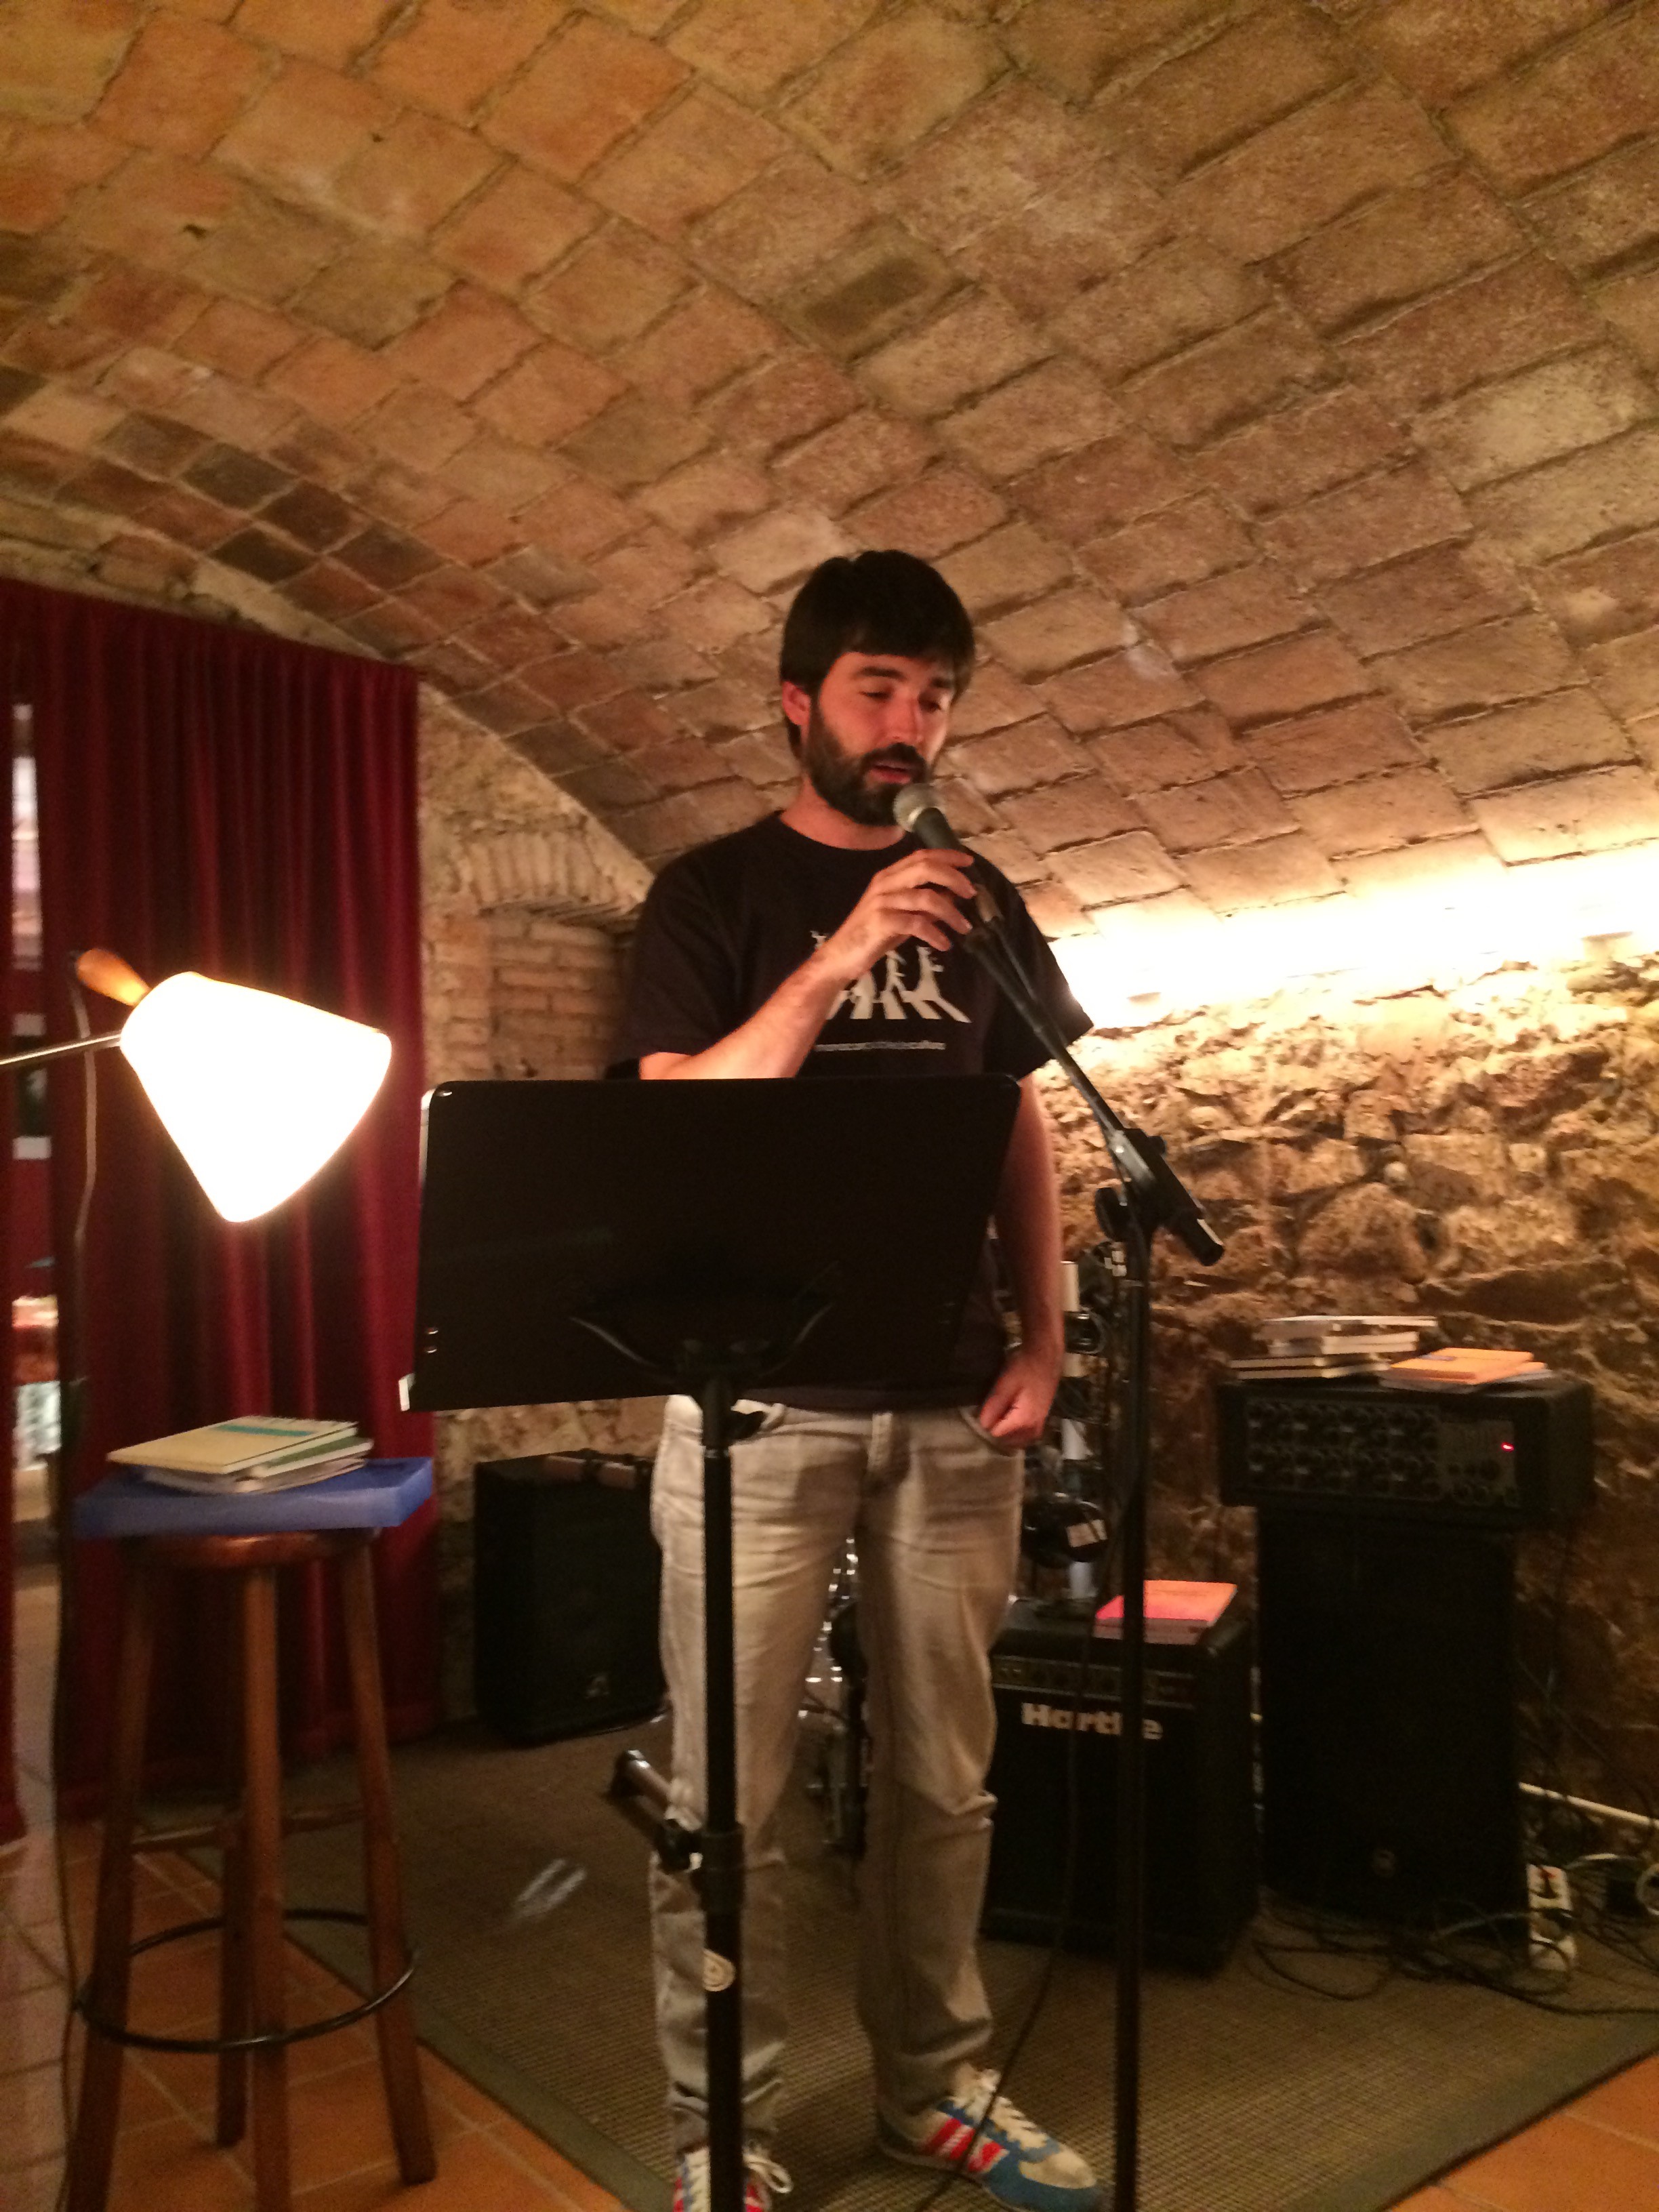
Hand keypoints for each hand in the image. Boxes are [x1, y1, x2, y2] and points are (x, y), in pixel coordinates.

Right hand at [811, 848, 976, 987]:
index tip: (970, 862)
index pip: (921, 856)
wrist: (841, 956)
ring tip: (965, 927)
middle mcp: (885, 883)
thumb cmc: (873, 935)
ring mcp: (882, 902)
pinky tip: (944, 944)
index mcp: (889, 876)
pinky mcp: (880, 922)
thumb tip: (954, 896)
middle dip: (954, 878)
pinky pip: (917, 923)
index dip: (947, 856)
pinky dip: (935, 934)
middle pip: (926, 868)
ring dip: (951, 913)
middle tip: (972, 893)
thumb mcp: (903, 916)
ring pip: (926, 897)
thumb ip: (925, 904)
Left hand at [977, 1341, 1061, 1447]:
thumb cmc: (1024, 1368)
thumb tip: (983, 1425)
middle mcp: (1034, 1426)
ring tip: (1000, 1423)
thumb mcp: (1005, 1385)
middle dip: (999, 1433)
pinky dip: (1020, 1433)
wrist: (1046, 1356)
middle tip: (990, 1418)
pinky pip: (1030, 1434)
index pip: (998, 1434)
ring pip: (1022, 1440)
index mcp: (1023, 1420)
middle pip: (1011, 1442)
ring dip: (1010, 1436)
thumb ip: (994, 1406)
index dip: (988, 1425)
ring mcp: (1040, 1422)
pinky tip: (1012, 1422)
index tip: (984, 1413)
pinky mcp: (1043, 1416)